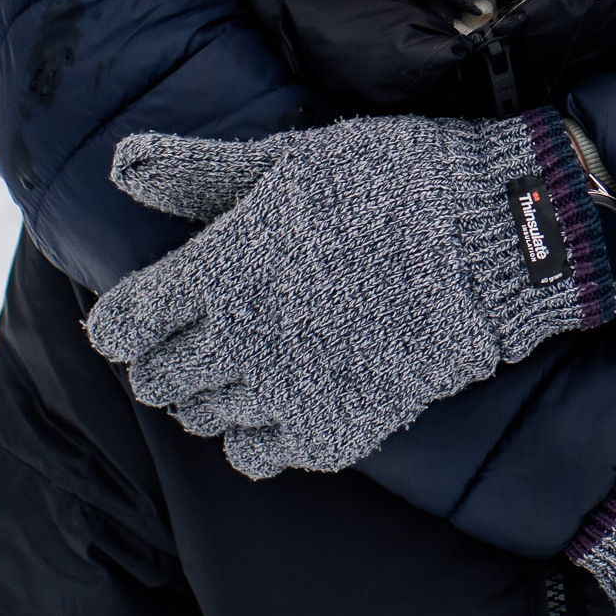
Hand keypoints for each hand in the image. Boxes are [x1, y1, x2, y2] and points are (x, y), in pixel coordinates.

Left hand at [85, 111, 615, 477]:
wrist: (494, 243)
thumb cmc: (389, 184)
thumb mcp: (288, 160)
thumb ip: (198, 172)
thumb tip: (121, 161)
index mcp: (217, 274)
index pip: (126, 324)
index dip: (121, 320)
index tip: (134, 313)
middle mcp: (240, 344)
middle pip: (158, 379)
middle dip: (160, 358)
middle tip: (187, 335)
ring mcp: (288, 396)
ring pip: (202, 419)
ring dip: (203, 394)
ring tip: (234, 362)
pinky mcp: (332, 432)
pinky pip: (256, 455)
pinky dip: (251, 434)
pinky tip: (276, 397)